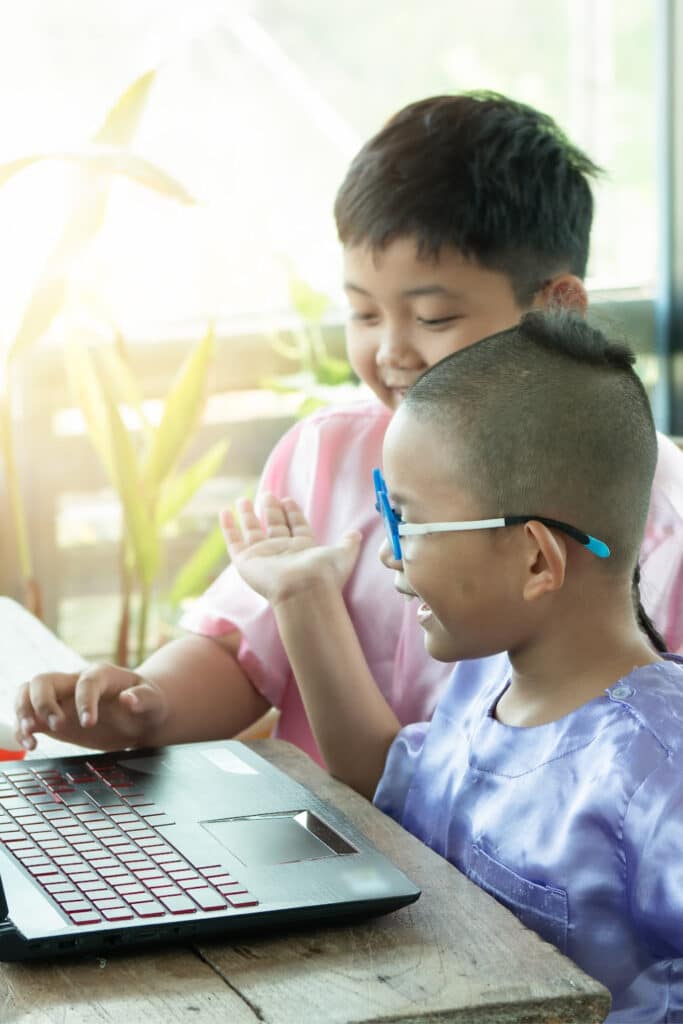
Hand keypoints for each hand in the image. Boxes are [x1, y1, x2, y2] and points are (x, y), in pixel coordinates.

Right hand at [14, 663, 168, 751]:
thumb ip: (144, 699)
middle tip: (57, 726)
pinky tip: (30, 745)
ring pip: (28, 692)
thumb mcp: (154, 701)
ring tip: (32, 734)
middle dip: (44, 703)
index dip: (85, 700)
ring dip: (23, 711)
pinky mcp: (53, 716)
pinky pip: (28, 715)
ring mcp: (61, 698)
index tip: (89, 723)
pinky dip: (23, 729)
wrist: (138, 714)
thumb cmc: (146, 703)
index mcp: (102, 674)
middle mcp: (75, 682)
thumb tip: (129, 699)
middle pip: (44, 680)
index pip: (86, 680)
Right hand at [221, 493, 360, 605]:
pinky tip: (224, 512)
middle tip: (268, 494)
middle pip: (274, 526)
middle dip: (271, 510)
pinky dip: (228, 527)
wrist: (304, 590)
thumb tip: (357, 534)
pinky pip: (233, 542)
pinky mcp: (246, 561)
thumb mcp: (343, 554)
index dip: (292, 513)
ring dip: (249, 515)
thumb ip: (348, 543)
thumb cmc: (324, 574)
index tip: (288, 500)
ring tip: (244, 500)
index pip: (296, 526)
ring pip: (253, 532)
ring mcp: (263, 556)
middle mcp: (282, 551)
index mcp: (303, 548)